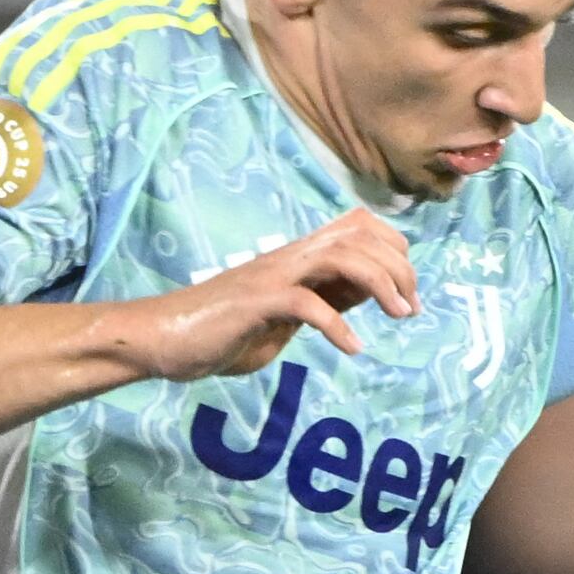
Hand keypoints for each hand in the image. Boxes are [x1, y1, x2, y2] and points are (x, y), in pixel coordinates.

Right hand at [102, 211, 418, 384]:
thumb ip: (324, 297)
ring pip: (341, 256)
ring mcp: (272, 276)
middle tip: (411, 309)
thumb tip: (369, 290)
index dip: (394, 249)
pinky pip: (307, 302)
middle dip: (398, 268)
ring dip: (380, 283)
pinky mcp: (255, 302)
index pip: (359, 225)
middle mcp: (289, 256)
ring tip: (398, 316)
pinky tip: (352, 348)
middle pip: (359, 236)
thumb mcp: (287, 314)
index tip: (409, 292)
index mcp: (298, 256)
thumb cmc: (222, 330)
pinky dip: (337, 325)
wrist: (163, 338)